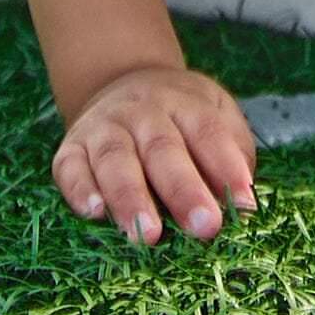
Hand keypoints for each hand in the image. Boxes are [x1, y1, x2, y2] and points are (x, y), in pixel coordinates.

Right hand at [52, 66, 256, 245]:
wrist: (121, 80)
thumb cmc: (180, 118)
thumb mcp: (216, 114)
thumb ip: (232, 153)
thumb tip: (241, 203)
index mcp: (184, 103)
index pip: (207, 131)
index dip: (226, 167)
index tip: (244, 204)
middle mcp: (142, 111)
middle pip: (162, 148)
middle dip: (183, 189)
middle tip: (204, 225)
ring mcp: (104, 128)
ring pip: (115, 160)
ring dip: (131, 198)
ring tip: (147, 234)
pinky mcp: (71, 149)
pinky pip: (70, 168)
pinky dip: (79, 189)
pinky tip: (93, 211)